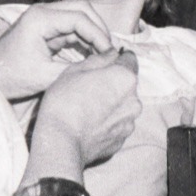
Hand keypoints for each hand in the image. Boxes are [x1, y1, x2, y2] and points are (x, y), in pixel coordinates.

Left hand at [0, 1, 115, 98]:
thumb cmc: (10, 76)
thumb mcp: (45, 76)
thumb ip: (74, 70)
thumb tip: (101, 67)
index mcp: (40, 19)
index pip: (80, 18)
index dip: (98, 35)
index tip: (109, 53)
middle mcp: (43, 12)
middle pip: (82, 9)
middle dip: (99, 28)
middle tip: (110, 50)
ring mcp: (44, 19)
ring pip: (79, 17)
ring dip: (93, 33)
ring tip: (104, 54)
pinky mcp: (46, 29)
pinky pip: (71, 28)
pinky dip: (84, 39)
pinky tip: (93, 55)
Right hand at [35, 47, 140, 169]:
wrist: (61, 141)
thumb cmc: (65, 101)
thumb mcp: (76, 70)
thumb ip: (99, 59)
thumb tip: (113, 53)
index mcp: (125, 77)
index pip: (129, 59)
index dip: (117, 59)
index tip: (106, 63)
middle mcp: (134, 100)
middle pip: (127, 84)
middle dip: (114, 83)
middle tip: (90, 87)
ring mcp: (130, 122)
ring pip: (124, 105)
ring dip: (113, 103)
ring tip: (89, 108)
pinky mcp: (122, 139)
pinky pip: (118, 123)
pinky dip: (109, 121)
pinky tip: (91, 123)